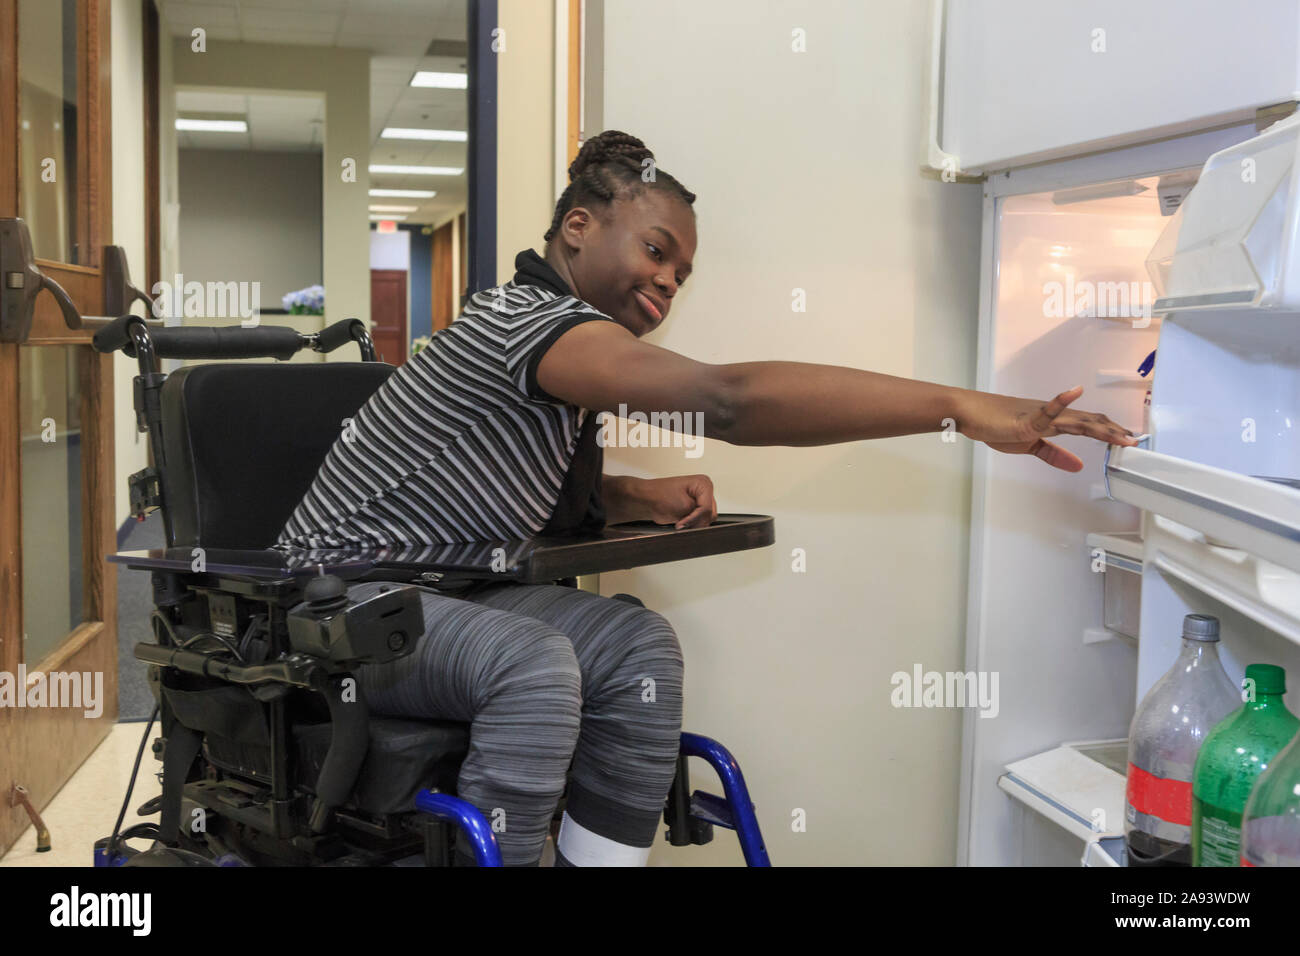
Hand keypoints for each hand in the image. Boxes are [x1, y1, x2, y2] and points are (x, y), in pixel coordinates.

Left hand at [641, 475, 717, 528]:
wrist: (647, 497)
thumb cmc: (659, 494)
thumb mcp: (683, 506)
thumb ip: (696, 516)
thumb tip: (703, 524)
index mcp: (703, 484)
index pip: (707, 508)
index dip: (695, 518)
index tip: (683, 523)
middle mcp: (704, 490)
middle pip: (709, 514)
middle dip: (696, 521)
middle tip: (682, 523)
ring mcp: (700, 499)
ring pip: (706, 518)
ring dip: (694, 523)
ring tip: (681, 522)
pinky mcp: (694, 507)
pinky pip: (700, 520)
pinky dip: (691, 524)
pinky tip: (681, 522)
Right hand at [957, 385, 1139, 471]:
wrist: (971, 413)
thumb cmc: (996, 425)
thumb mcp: (1028, 446)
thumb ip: (1053, 455)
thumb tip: (1078, 466)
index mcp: (1054, 422)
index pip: (1088, 426)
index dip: (1109, 432)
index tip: (1129, 440)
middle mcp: (1052, 415)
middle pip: (1089, 422)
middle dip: (1114, 432)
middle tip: (1135, 442)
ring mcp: (1040, 414)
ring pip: (1076, 419)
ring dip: (1101, 427)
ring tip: (1121, 434)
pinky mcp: (1026, 418)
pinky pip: (1045, 410)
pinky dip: (1061, 401)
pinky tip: (1075, 392)